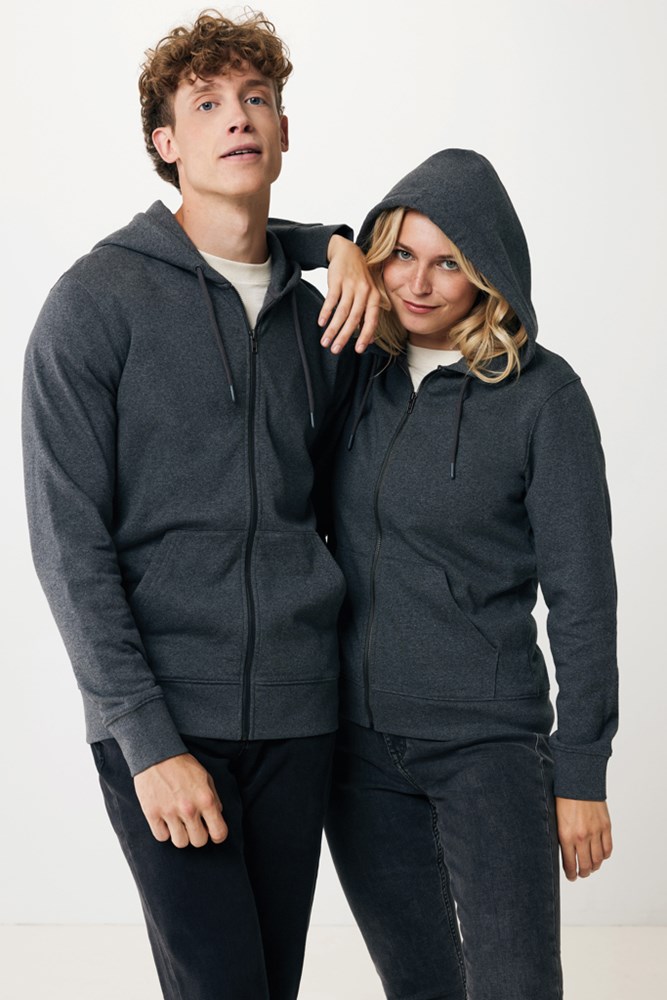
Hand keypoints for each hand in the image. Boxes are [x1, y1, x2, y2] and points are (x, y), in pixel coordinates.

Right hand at [134, 752, 227, 848]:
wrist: (156, 754)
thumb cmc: (183, 765)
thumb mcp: (206, 777)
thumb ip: (214, 799)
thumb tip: (217, 816)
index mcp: (205, 799)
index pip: (219, 833)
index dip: (218, 836)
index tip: (213, 832)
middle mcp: (189, 809)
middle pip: (199, 841)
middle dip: (199, 835)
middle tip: (194, 825)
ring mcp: (169, 812)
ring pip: (180, 843)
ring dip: (181, 835)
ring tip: (179, 822)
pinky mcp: (152, 813)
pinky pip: (162, 837)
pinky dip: (165, 832)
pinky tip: (166, 820)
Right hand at [319, 235, 380, 353]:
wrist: (348, 252)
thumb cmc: (359, 278)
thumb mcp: (368, 294)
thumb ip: (368, 316)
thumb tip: (369, 340)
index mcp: (374, 297)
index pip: (371, 320)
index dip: (365, 336)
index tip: (358, 350)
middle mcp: (364, 291)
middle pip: (353, 319)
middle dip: (344, 337)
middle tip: (335, 350)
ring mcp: (350, 285)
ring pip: (341, 312)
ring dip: (332, 329)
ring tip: (325, 341)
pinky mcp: (337, 280)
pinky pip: (331, 299)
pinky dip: (326, 312)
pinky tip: (321, 323)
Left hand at [555, 797, 611, 880]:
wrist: (578, 782)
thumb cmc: (564, 798)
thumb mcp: (556, 819)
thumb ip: (562, 837)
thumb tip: (564, 852)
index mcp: (566, 835)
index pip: (569, 864)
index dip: (571, 874)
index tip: (571, 876)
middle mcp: (582, 837)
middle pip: (586, 865)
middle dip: (583, 873)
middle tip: (581, 874)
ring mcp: (596, 833)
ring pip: (598, 860)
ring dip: (595, 867)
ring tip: (591, 867)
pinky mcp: (606, 827)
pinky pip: (608, 849)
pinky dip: (605, 856)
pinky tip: (600, 856)